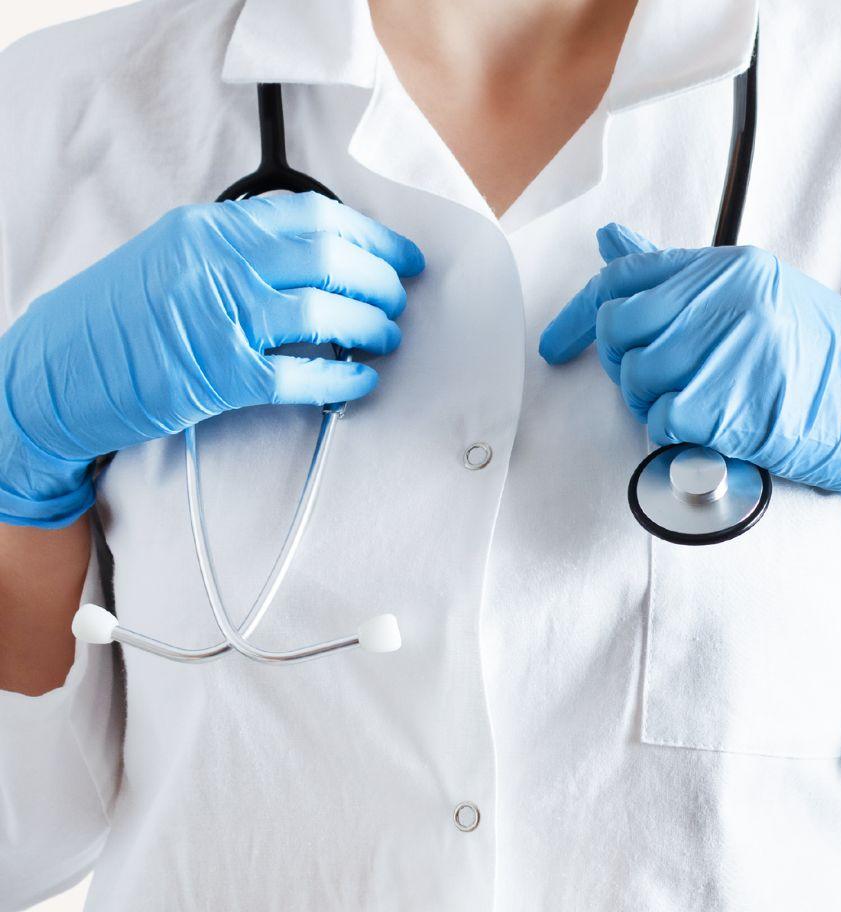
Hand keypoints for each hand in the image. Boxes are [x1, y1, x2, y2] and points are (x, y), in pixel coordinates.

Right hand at [0, 191, 424, 528]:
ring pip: (323, 314)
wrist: (55, 373)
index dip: (370, 235)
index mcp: (207, 229)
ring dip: (369, 326)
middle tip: (399, 298)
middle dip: (379, 280)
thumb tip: (312, 258)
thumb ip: (236, 251)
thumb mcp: (172, 258)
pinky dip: (343, 379)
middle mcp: (216, 265)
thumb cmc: (116, 320)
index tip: (401, 255)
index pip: (311, 216)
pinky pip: (302, 375)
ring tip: (386, 336)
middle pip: (328, 260)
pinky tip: (362, 380)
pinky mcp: (220, 377)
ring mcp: (218, 319)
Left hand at [539, 223, 840, 590]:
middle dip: (626, 370)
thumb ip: (680, 282)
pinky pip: (663, 422)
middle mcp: (730, 297)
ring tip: (706, 412)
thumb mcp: (758, 306)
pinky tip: (718, 433)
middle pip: (619, 332)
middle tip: (665, 390)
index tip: (555, 348)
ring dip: (656, 408)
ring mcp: (734, 345)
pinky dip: (679, 439)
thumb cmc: (830, 370)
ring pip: (637, 381)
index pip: (622, 279)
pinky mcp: (735, 400)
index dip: (578, 319)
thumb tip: (611, 242)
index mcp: (733, 269)